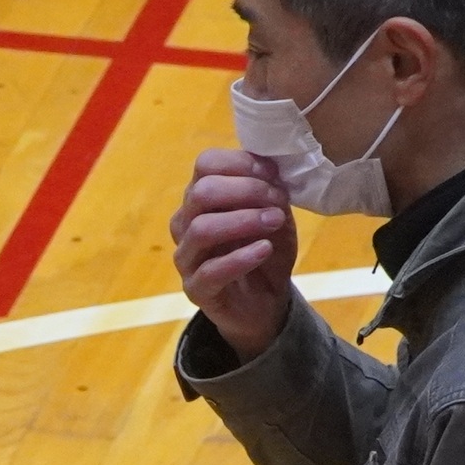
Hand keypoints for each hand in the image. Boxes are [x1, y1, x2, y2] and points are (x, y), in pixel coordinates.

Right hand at [171, 149, 300, 364]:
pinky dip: (242, 257)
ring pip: (201, 229)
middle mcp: (186, 223)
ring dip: (244, 220)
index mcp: (202, 198)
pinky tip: (265, 249)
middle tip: (278, 200)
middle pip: (201, 192)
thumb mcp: (274, 211)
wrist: (265, 301)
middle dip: (246, 190)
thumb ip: (268, 189)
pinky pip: (211, 271)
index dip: (241, 163)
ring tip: (275, 222)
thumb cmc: (265, 249)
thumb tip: (270, 165)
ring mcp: (187, 257)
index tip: (273, 174)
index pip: (206, 164)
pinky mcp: (195, 289)